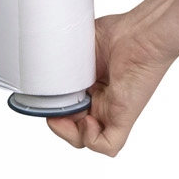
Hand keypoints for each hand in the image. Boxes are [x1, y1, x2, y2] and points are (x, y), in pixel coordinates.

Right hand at [46, 14, 170, 154]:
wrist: (142, 33)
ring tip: (66, 115)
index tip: (43, 97)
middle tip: (53, 105)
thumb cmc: (118, 34)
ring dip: (68, 133)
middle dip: (56, 121)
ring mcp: (112, 111)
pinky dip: (89, 139)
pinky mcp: (124, 118)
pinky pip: (107, 145)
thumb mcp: (75, 50)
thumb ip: (58, 63)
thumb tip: (36, 69)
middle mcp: (100, 101)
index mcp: (89, 86)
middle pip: (71, 126)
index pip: (64, 109)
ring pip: (85, 140)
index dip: (51, 109)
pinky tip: (88, 120)